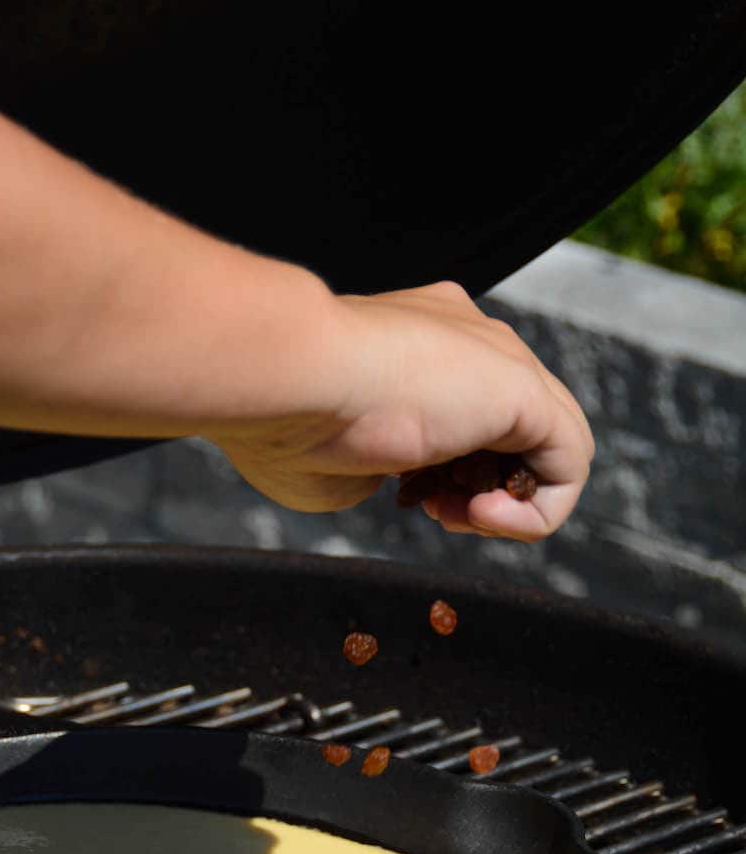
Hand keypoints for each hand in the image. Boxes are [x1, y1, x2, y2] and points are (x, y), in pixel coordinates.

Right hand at [214, 280, 593, 540]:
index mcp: (411, 343)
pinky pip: (568, 462)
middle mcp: (462, 339)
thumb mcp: (333, 454)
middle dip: (476, 487)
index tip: (403, 497)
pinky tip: (479, 515)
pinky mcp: (525, 390)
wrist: (290, 377)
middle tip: (432, 509)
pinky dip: (534, 512)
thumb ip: (371, 463)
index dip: (441, 474)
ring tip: (454, 514)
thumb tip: (380, 477)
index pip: (459, 413)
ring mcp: (497, 358)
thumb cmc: (285, 422)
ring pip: (545, 446)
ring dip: (504, 505)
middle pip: (506, 429)